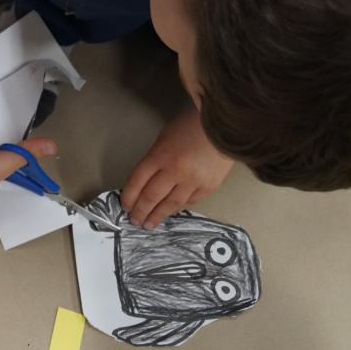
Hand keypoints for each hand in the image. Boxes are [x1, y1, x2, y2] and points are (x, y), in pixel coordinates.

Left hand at [122, 105, 232, 228]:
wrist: (224, 126)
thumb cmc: (190, 126)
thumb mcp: (164, 139)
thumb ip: (154, 160)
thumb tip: (144, 183)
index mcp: (160, 155)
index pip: (137, 181)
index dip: (129, 196)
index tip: (125, 205)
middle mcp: (175, 171)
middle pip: (151, 196)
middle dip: (140, 211)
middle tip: (135, 220)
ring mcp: (193, 181)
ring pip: (171, 204)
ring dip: (158, 216)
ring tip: (149, 224)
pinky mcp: (209, 187)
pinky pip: (189, 202)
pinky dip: (177, 208)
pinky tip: (170, 212)